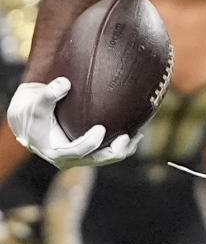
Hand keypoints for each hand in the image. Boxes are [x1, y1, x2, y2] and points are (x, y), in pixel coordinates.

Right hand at [6, 78, 141, 167]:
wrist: (30, 119)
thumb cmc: (32, 110)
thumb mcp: (36, 102)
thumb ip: (49, 94)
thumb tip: (65, 83)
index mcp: (55, 152)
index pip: (75, 152)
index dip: (89, 143)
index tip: (101, 128)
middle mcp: (69, 159)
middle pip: (96, 160)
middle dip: (114, 151)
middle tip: (127, 136)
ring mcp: (81, 157)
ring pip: (106, 159)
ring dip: (123, 150)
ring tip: (137, 135)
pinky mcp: (89, 153)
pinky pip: (108, 152)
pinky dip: (122, 146)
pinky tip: (134, 133)